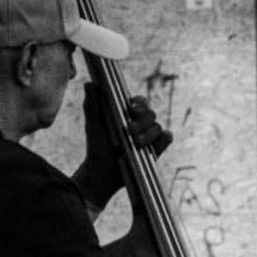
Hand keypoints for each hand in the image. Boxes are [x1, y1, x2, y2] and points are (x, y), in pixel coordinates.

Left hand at [77, 84, 172, 204]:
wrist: (103, 171)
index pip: (140, 102)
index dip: (140, 103)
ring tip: (135, 143)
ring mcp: (150, 136)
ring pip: (158, 126)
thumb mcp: (93, 126)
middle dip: (142, 121)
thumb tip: (89, 84)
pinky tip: (152, 145)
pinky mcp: (156, 149)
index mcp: (127, 113)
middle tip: (129, 130)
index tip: (132, 109)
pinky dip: (163, 138)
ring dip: (147, 134)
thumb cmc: (97, 146)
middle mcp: (141, 122)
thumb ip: (92, 106)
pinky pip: (166, 138)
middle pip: (151, 113)